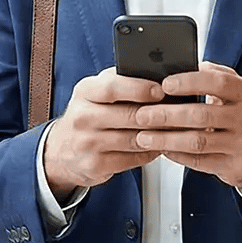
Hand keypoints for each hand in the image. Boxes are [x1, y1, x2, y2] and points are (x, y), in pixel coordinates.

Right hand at [43, 67, 163, 201]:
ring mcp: (87, 143)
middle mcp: (83, 117)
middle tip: (179, 112)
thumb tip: (160, 77)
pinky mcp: (95, 165)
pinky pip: (133, 159)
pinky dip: (150, 152)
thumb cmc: (89, 115)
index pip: (112, 87)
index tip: (160, 90)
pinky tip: (158, 145)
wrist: (62, 150)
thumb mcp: (97, 92)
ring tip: (175, 129)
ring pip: (135, 139)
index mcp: (85, 92)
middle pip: (129, 115)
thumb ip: (122, 82)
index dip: (139, 89)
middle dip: (158, 114)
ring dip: (159, 135)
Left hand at [133, 62, 241, 193]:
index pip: (218, 82)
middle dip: (167, 115)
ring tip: (143, 136)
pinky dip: (176, 155)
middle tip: (142, 114)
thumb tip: (188, 63)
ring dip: (166, 139)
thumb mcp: (237, 90)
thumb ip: (215, 74)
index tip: (165, 84)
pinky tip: (161, 149)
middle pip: (201, 115)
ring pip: (197, 141)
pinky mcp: (234, 167)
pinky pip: (198, 162)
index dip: (190, 82)